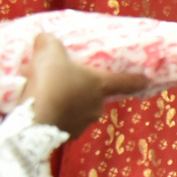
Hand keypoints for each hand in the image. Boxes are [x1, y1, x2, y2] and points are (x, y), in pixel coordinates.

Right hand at [21, 33, 148, 136]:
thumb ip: (50, 43)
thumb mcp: (48, 52)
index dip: (137, 79)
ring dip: (68, 103)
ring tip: (46, 95)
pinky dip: (55, 115)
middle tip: (64, 80)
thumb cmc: (49, 81)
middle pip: (96, 95)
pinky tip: (39, 109)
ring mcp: (82, 124)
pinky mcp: (66, 137)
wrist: (30, 119)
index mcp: (101, 85)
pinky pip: (63, 122)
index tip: (146, 79)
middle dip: (83, 89)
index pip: (128, 82)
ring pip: (79, 110)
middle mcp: (97, 106)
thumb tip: (46, 39)